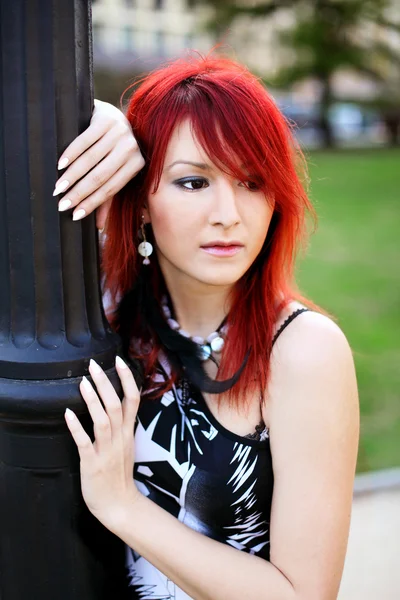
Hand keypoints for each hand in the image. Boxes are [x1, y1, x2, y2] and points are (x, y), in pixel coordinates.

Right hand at [54, 99, 144, 229]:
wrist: (110, 115)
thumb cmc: (113, 150)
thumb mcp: (114, 172)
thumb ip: (108, 198)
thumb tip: (100, 228)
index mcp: (137, 164)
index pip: (111, 189)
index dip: (92, 203)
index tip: (74, 214)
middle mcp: (131, 148)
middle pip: (100, 176)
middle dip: (79, 193)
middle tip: (62, 204)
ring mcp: (120, 132)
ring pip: (91, 160)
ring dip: (72, 176)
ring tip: (58, 188)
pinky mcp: (106, 118)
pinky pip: (84, 141)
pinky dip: (70, 154)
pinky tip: (60, 165)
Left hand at [64, 356, 140, 531]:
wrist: (119, 505)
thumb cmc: (118, 475)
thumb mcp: (125, 445)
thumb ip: (121, 425)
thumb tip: (114, 403)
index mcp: (128, 432)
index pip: (132, 399)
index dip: (127, 379)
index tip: (120, 360)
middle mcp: (119, 438)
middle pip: (116, 405)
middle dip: (105, 382)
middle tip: (93, 364)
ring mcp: (107, 451)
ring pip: (103, 420)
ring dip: (93, 400)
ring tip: (83, 382)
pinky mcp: (92, 464)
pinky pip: (84, 442)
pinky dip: (77, 427)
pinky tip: (68, 414)